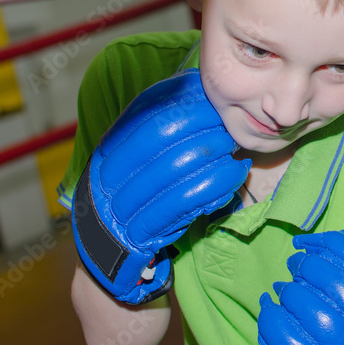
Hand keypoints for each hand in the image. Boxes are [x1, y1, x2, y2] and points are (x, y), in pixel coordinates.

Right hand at [72, 68, 248, 303]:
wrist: (108, 260)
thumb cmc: (136, 200)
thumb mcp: (138, 160)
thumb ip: (159, 127)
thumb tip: (195, 84)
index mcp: (108, 148)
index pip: (144, 111)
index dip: (182, 99)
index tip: (212, 97)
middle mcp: (107, 173)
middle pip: (159, 135)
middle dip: (201, 124)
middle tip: (229, 125)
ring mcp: (119, 205)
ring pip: (174, 167)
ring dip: (214, 153)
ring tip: (236, 148)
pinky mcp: (140, 234)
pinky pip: (184, 203)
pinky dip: (215, 185)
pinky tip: (235, 174)